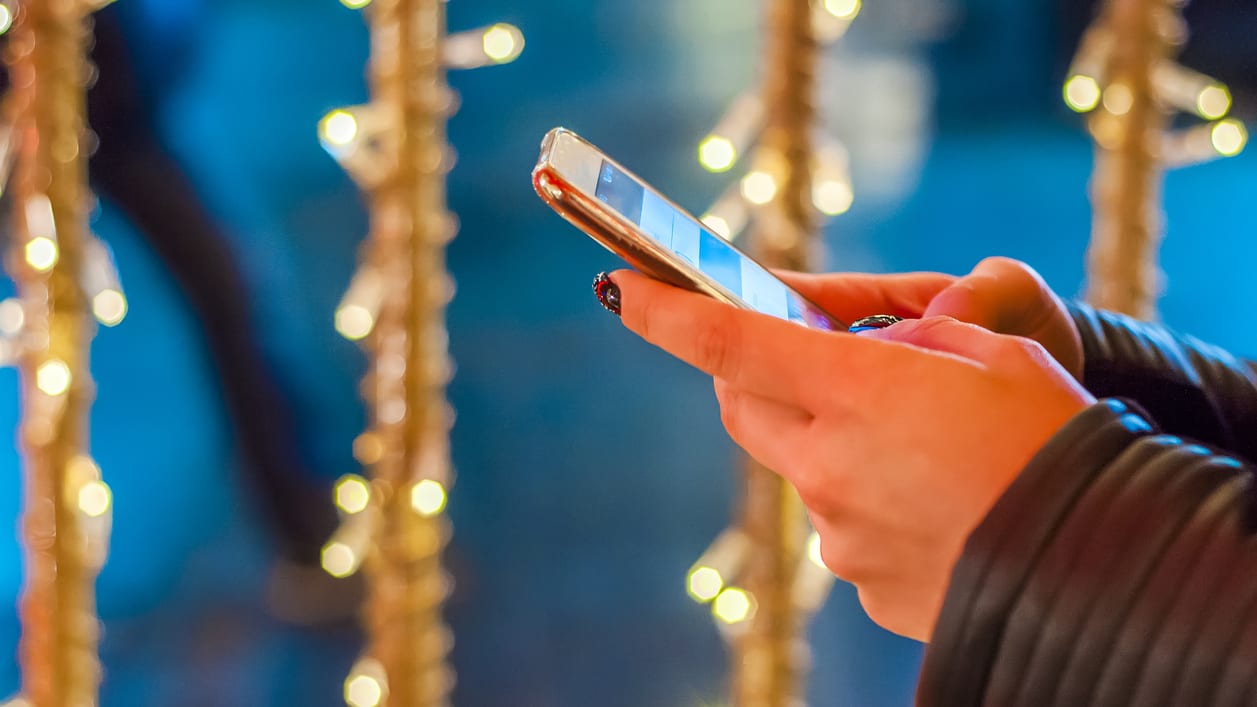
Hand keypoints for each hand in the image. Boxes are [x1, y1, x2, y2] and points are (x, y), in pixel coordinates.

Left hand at [610, 269, 1094, 640]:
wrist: (1109, 564)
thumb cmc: (1056, 437)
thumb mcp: (995, 349)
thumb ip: (912, 335)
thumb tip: (868, 346)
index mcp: (858, 391)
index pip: (730, 343)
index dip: (664, 312)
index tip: (619, 288)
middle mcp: (831, 465)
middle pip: (746, 405)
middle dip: (752, 372)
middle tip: (793, 353)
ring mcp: (842, 533)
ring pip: (803, 467)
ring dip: (832, 440)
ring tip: (919, 444)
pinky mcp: (864, 584)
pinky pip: (844, 525)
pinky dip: (869, 499)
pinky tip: (935, 503)